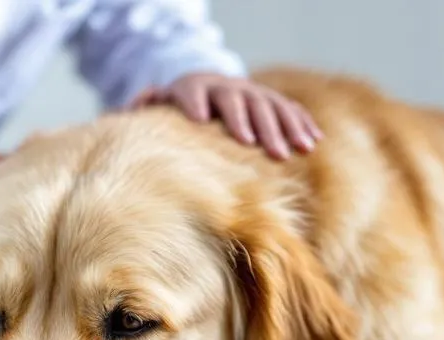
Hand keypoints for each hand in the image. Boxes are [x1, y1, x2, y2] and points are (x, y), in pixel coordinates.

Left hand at [130, 73, 321, 159]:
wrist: (208, 90)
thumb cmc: (180, 110)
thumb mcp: (161, 107)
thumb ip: (147, 107)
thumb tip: (130, 108)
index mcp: (194, 87)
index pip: (192, 91)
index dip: (193, 102)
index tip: (199, 119)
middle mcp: (226, 86)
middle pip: (237, 100)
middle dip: (248, 122)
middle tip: (254, 144)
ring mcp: (252, 92)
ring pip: (270, 105)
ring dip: (284, 128)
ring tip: (297, 150)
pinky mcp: (272, 100)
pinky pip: (291, 109)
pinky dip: (303, 124)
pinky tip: (314, 141)